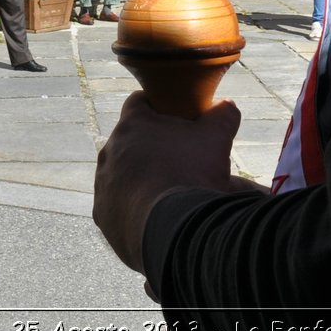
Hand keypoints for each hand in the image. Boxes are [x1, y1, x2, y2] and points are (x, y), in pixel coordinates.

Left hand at [93, 93, 245, 274]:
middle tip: (179, 159)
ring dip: (141, 179)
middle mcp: (110, 152)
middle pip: (131, 141)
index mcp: (132, 125)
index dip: (157, 107)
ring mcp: (103, 185)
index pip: (138, 102)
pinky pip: (118, 206)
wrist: (173, 229)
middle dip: (152, 148)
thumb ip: (222, 115)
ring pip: (122, 174)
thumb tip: (227, 105)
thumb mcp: (217, 138)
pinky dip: (135, 207)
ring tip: (169, 191)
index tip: (174, 116)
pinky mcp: (104, 214)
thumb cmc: (192, 174)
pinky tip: (157, 215)